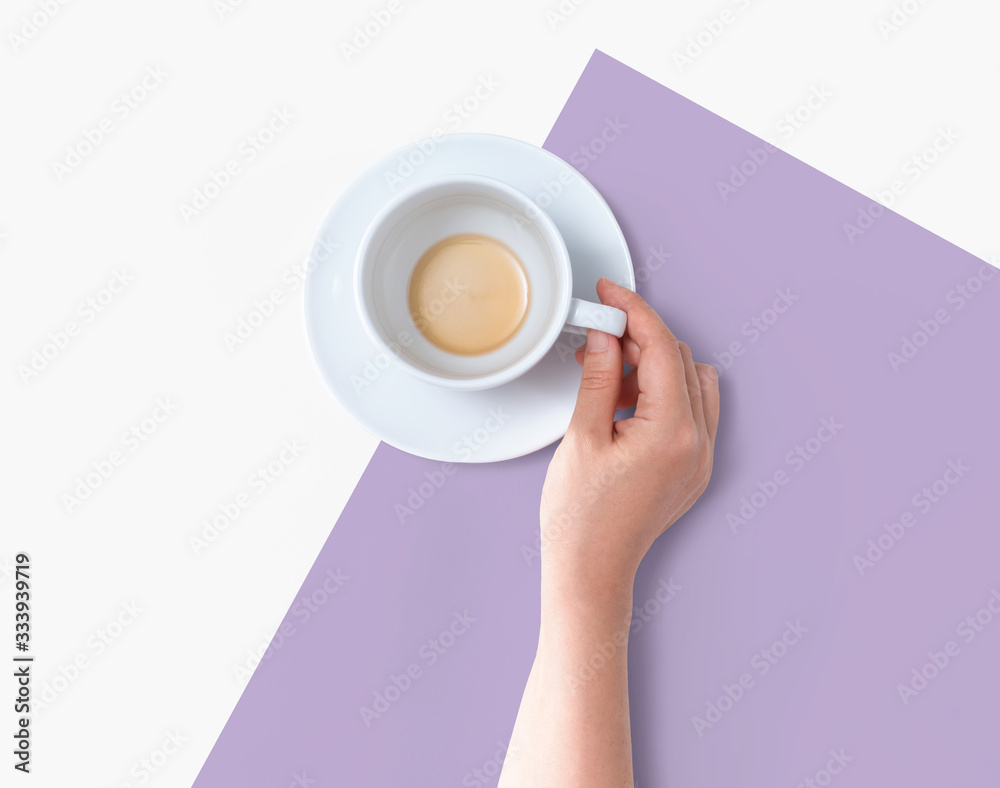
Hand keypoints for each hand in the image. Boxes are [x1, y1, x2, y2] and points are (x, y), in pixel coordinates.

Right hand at [540, 277, 719, 602]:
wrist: (590, 570)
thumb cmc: (581, 518)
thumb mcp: (581, 436)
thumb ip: (597, 376)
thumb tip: (604, 334)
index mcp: (671, 432)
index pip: (661, 347)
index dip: (634, 311)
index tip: (610, 294)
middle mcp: (697, 444)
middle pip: (679, 359)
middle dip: (639, 338)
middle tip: (597, 334)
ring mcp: (700, 458)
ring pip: (692, 381)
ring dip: (654, 364)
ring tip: (607, 374)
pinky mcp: (693, 469)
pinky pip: (691, 410)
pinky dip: (663, 392)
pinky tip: (624, 402)